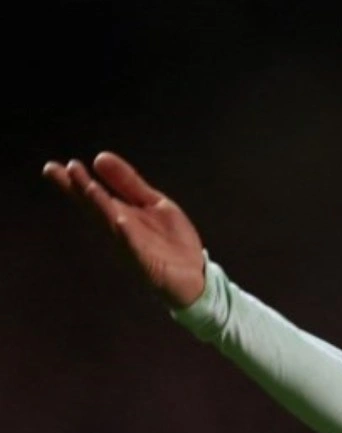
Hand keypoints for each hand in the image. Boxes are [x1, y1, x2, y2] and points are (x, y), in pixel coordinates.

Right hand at [43, 152, 206, 307]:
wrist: (196, 275)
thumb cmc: (170, 240)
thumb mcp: (153, 203)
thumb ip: (128, 183)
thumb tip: (99, 157)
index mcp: (120, 215)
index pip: (92, 197)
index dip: (74, 183)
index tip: (53, 167)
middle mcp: (120, 231)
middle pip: (97, 209)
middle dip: (82, 191)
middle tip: (66, 171)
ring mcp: (132, 249)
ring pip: (112, 226)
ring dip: (100, 207)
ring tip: (89, 187)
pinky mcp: (148, 265)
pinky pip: (136, 250)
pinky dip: (127, 237)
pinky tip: (120, 222)